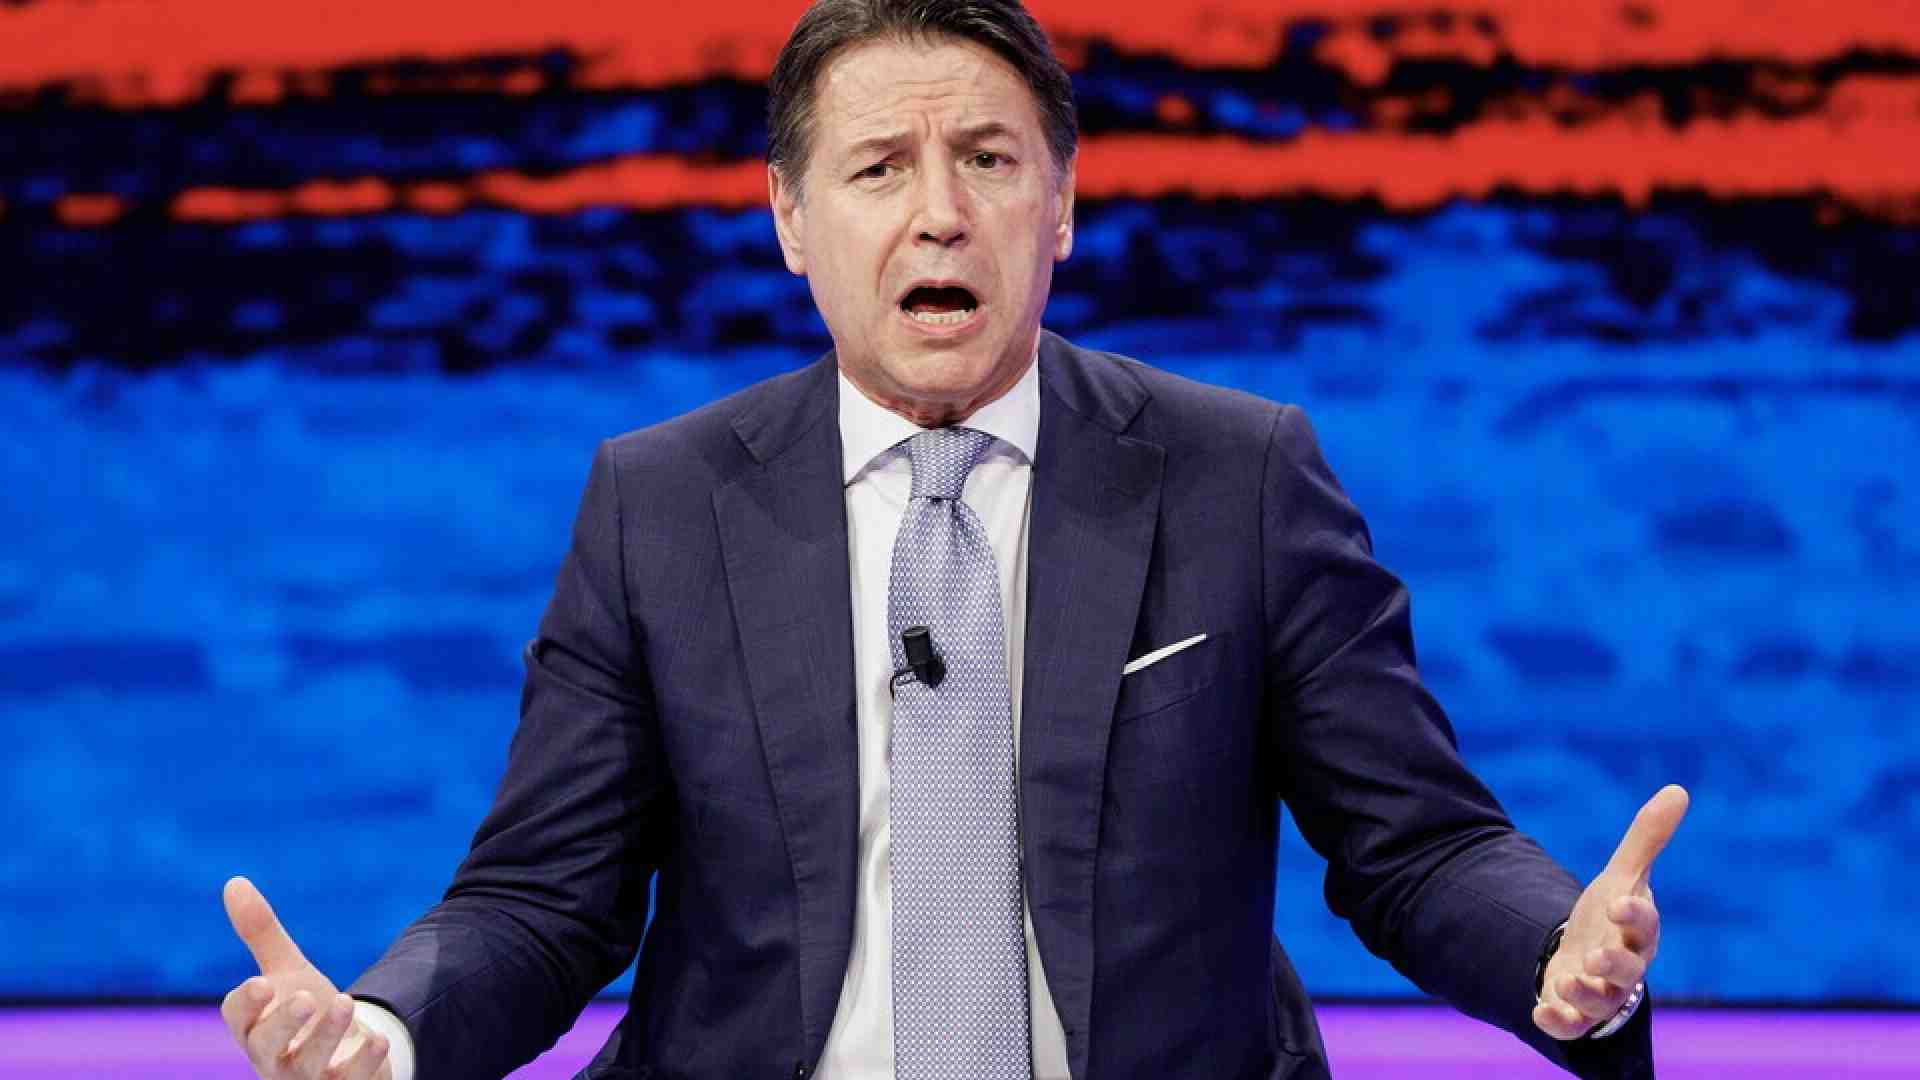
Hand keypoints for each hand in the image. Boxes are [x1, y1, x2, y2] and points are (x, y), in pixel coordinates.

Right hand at [220, 876, 393, 1079]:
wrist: (343, 1053)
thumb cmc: (304, 1012)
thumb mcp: (288, 972)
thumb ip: (262, 933)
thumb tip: (234, 881)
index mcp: (255, 1027)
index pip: (239, 1019)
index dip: (248, 1004)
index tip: (262, 983)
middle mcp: (273, 1057)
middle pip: (266, 1047)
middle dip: (282, 1024)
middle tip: (304, 998)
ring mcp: (306, 1078)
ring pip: (308, 1065)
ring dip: (327, 1035)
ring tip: (346, 1001)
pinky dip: (363, 1064)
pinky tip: (379, 1041)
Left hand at [1532, 784, 1688, 1040]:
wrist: (1590, 957)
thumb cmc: (1613, 917)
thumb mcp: (1623, 876)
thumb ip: (1647, 838)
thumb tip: (1678, 790)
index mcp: (1638, 931)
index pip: (1644, 925)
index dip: (1634, 915)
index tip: (1617, 902)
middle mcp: (1625, 966)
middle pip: (1627, 972)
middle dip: (1612, 966)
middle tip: (1593, 957)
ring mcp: (1601, 992)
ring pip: (1599, 1002)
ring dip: (1583, 994)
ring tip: (1564, 980)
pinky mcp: (1576, 1012)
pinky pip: (1571, 1025)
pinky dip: (1557, 1020)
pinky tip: (1538, 1012)